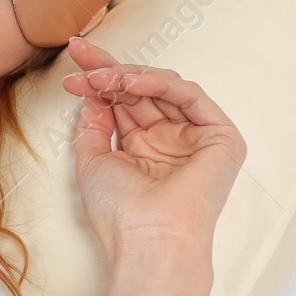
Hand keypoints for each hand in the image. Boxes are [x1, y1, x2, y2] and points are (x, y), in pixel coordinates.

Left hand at [60, 37, 245, 277]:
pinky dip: (158, 83)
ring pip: (164, 88)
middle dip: (109, 69)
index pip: (124, 103)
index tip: (73, 64)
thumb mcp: (93, 159)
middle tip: (80, 55)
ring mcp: (196, 138)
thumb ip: (94, 124)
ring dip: (127, 76)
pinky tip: (129, 82)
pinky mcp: (221, 138)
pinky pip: (189, 96)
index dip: (99, 80)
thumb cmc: (120, 214)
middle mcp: (171, 141)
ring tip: (99, 77)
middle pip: (142, 92)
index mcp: (144, 149)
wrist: (148, 240)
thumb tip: (93, 92)